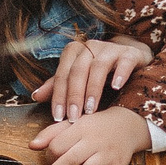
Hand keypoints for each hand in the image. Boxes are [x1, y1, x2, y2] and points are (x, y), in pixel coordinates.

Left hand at [26, 33, 151, 121]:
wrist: (129, 59)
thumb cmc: (98, 72)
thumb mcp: (77, 78)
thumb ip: (58, 86)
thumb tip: (35, 96)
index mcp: (73, 51)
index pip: (62, 74)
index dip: (58, 96)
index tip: (58, 117)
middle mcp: (90, 47)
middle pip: (78, 70)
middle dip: (74, 96)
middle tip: (74, 117)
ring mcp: (110, 48)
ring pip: (98, 66)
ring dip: (93, 89)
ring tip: (91, 109)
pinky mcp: (129, 53)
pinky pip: (124, 62)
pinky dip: (119, 73)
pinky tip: (116, 87)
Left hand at [26, 106, 149, 164]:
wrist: (127, 124)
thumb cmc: (95, 126)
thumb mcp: (74, 123)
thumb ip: (51, 133)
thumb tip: (32, 146)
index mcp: (81, 128)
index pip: (59, 144)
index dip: (49, 156)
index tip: (47, 161)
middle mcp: (95, 141)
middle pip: (71, 159)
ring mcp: (107, 155)